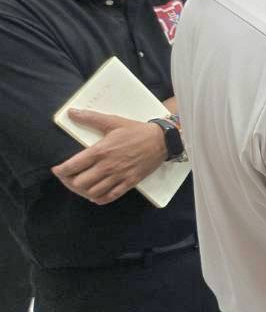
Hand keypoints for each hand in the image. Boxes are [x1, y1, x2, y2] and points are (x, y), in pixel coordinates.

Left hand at [52, 111, 166, 204]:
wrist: (161, 140)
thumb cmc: (135, 131)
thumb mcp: (112, 121)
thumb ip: (90, 118)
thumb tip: (71, 112)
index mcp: (100, 151)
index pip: (72, 166)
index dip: (60, 171)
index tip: (57, 170)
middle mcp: (107, 166)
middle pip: (79, 183)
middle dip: (69, 182)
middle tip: (69, 178)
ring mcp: (119, 176)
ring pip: (93, 192)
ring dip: (83, 191)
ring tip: (81, 186)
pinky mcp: (129, 183)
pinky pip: (110, 197)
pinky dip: (99, 199)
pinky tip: (95, 195)